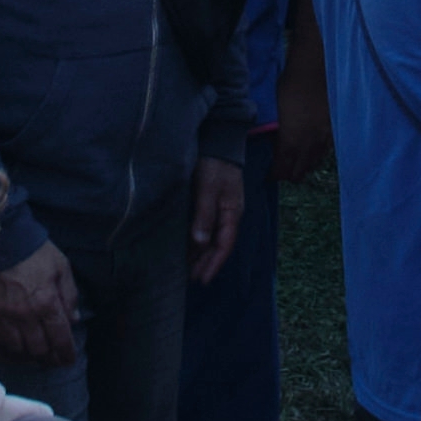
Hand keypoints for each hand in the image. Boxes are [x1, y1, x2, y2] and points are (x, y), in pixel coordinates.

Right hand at [0, 242, 79, 374]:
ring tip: (36, 356)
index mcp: (46, 302)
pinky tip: (16, 350)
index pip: (60, 338)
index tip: (68, 359)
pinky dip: (9, 350)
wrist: (4, 238)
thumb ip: (70, 295)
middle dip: (49, 358)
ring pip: (18, 350)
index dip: (66, 353)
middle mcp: (25, 314)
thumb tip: (74, 320)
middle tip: (54, 360)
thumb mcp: (61, 268)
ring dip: (30, 356)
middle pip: (39, 349)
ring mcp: (4, 316)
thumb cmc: (35, 252)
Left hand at [193, 154, 247, 281]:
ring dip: (202, 253)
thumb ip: (205, 215)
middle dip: (207, 263)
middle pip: (219, 245)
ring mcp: (222, 208)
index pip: (224, 245)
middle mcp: (229, 214)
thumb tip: (200, 242)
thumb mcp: (209, 189)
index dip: (213, 264)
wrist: (219, 140)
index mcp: (232, 213)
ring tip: (188, 268)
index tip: (202, 280)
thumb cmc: (214, 164)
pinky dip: (199, 240)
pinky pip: (207, 227)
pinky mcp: (212, 202)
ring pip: (213, 238)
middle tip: (192, 279)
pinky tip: (189, 246)